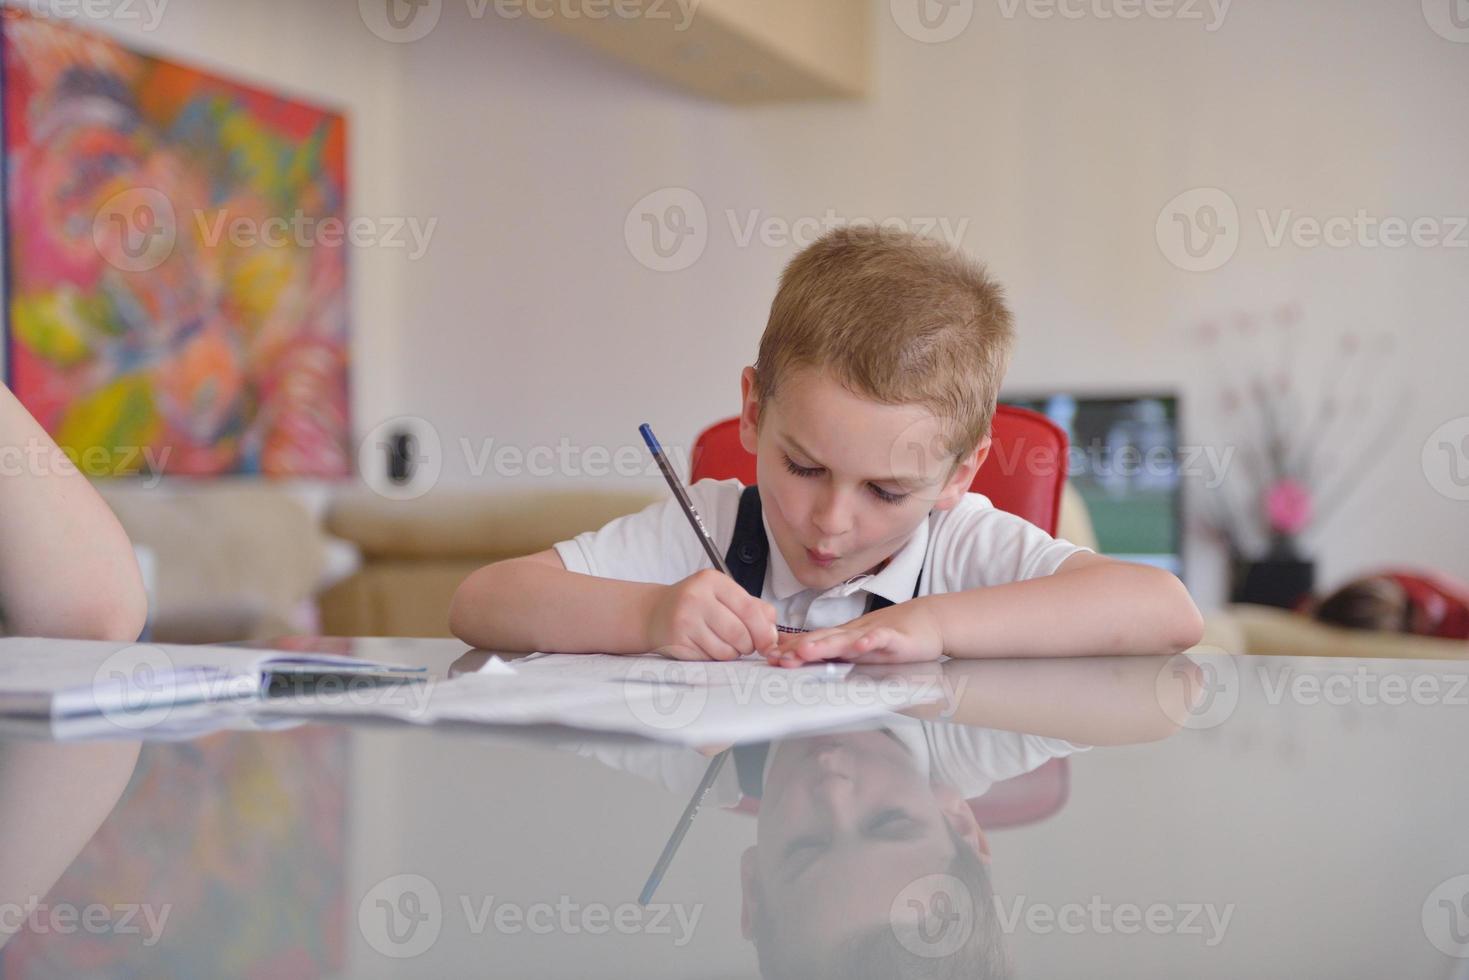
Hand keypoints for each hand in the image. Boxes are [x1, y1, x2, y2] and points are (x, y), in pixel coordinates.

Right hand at [646, 569, 779, 660]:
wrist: (654, 612)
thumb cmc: (696, 604)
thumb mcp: (723, 594)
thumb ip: (753, 607)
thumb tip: (772, 633)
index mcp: (712, 581)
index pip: (749, 609)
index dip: (764, 630)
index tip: (769, 642)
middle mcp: (696, 598)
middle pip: (739, 633)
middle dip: (749, 644)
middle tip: (745, 644)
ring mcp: (684, 621)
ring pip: (726, 650)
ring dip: (733, 653)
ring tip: (724, 642)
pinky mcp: (677, 643)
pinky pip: (710, 659)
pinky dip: (716, 658)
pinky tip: (708, 646)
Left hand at [765, 599, 944, 666]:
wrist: (928, 620)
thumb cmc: (892, 634)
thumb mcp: (858, 643)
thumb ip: (832, 649)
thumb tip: (800, 653)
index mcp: (844, 638)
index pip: (813, 642)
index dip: (791, 650)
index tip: (768, 657)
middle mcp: (854, 634)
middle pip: (823, 640)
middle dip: (799, 649)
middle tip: (777, 657)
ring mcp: (873, 635)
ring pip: (846, 640)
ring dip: (825, 645)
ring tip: (806, 651)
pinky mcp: (896, 639)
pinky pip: (881, 639)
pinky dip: (871, 641)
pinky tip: (862, 645)